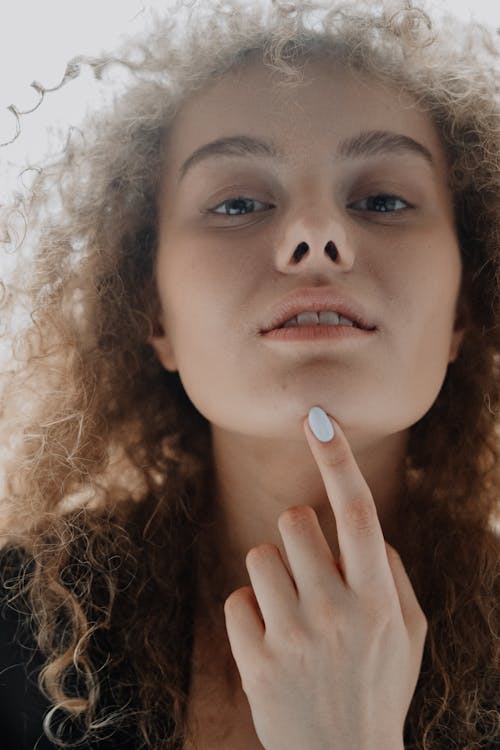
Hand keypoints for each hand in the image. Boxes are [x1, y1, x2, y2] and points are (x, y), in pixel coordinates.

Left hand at [223, 406, 426, 749]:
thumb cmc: (378, 685)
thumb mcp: (409, 633)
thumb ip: (392, 574)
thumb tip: (366, 531)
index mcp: (379, 598)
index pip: (361, 514)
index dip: (339, 461)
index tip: (318, 419)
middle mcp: (338, 612)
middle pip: (293, 521)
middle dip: (297, 533)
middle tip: (309, 568)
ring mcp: (295, 637)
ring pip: (259, 556)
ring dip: (273, 573)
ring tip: (292, 611)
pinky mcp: (257, 661)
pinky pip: (237, 599)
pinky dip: (251, 612)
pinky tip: (271, 641)